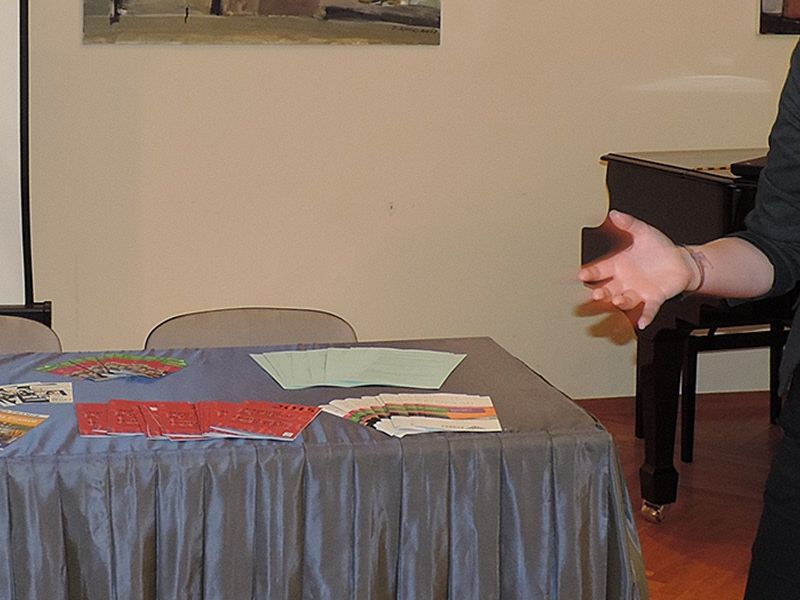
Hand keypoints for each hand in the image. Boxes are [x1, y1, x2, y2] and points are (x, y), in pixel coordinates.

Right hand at [578, 211, 694, 328]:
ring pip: (625, 300)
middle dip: (600, 293)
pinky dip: (645, 316)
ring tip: (617, 301)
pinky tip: (642, 322)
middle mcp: (624, 281)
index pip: (599, 270)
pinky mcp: (654, 298)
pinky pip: (648, 308)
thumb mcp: (643, 232)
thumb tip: (613, 214)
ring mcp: (638, 291)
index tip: (580, 275)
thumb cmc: (659, 248)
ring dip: (620, 302)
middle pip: (607, 289)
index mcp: (618, 265)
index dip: (589, 273)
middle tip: (595, 294)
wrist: (680, 261)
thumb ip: (628, 224)